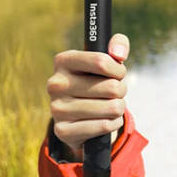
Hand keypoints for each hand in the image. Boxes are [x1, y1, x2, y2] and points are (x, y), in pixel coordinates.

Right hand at [46, 34, 129, 158]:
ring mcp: (57, 108)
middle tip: (114, 92)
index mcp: (63, 61)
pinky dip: (113, 123)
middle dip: (121, 91)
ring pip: (111, 108)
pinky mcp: (63, 130)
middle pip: (111, 87)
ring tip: (110, 106)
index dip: (118, 70)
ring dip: (119, 108)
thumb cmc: (97, 81)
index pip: (102, 61)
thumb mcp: (106, 61)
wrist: (79, 116)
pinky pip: (104, 126)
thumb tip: (118, 52)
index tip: (118, 73)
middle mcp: (56, 84)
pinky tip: (106, 120)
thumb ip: (117, 46)